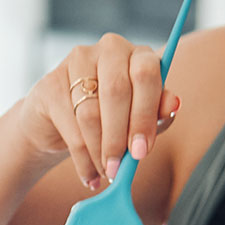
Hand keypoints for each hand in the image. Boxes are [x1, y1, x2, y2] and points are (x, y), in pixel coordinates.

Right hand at [18, 33, 180, 190]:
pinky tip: (90, 175)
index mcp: (139, 55)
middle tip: (119, 169)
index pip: (146, 74)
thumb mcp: (140, 120)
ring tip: (107, 173)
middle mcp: (110, 49)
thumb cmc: (112, 120)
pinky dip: (82, 159)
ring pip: (90, 113)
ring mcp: (77, 61)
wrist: (63, 125)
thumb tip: (173, 105)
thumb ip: (158, 114)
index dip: (144, 115)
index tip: (141, 151)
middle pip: (116, 91)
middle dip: (119, 137)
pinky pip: (70, 126)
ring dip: (99, 152)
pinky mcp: (51, 84)